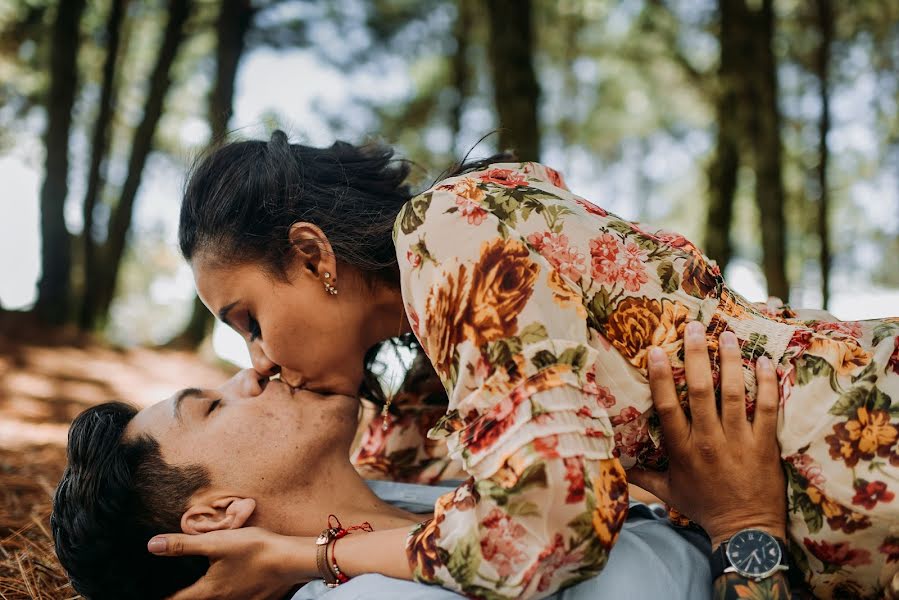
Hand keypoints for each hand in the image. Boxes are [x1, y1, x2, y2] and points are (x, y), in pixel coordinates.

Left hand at [147, 527, 313, 598]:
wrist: (292, 559)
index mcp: (209, 591)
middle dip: (188, 596)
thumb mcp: (216, 542)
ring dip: (210, 596)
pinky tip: (235, 583)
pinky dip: (230, 594)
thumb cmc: (254, 549)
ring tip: (207, 587)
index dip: (165, 598)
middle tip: (179, 591)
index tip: (155, 597)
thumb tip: (152, 546)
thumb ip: (183, 545)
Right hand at [627, 322, 786, 548]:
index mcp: (682, 450)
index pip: (668, 407)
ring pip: (735, 393)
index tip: (658, 350)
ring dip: (731, 361)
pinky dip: (767, 383)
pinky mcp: (765, 444)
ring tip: (728, 335)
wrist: (745, 531)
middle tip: (694, 327)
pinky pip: (767, 408)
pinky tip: (765, 361)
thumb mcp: (668, 492)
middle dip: (698, 356)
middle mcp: (709, 441)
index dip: (662, 377)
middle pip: (702, 391)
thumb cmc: (704, 508)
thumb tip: (613, 464)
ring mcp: (739, 441)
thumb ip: (642, 474)